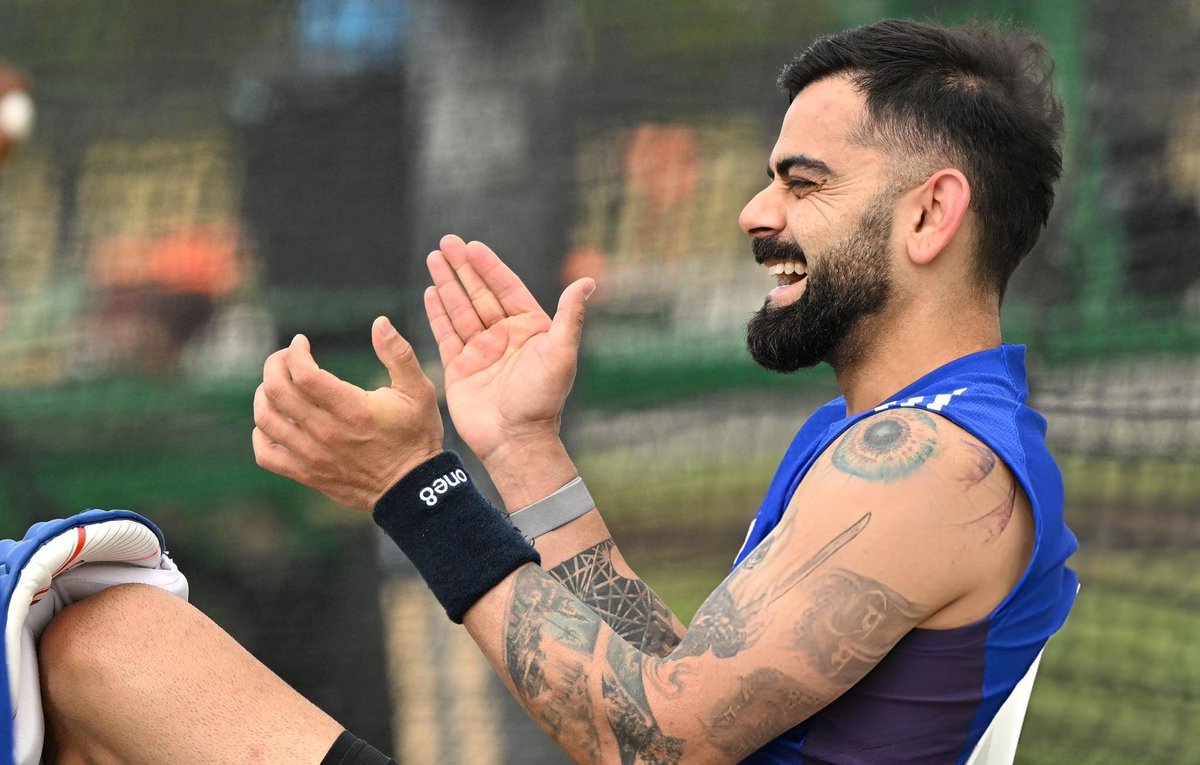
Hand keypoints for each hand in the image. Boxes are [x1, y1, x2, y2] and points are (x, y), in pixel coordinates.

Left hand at [252, 318, 443, 510]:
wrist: (412, 489)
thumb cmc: (416, 435)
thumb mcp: (419, 390)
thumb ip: (398, 354)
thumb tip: (379, 322)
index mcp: (352, 409)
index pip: (303, 374)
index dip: (295, 352)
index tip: (302, 342)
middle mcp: (327, 432)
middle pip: (276, 391)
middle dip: (274, 364)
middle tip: (286, 357)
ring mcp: (313, 455)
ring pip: (265, 419)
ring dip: (264, 394)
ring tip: (277, 385)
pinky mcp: (307, 473)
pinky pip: (265, 454)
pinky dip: (261, 433)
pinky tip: (275, 421)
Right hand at [423, 235, 593, 464]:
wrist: (516, 439)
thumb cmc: (542, 399)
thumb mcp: (561, 353)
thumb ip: (569, 316)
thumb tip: (588, 281)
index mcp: (529, 329)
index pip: (507, 288)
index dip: (489, 266)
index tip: (473, 246)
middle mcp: (504, 336)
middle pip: (479, 293)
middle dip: (462, 267)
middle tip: (446, 241)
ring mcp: (480, 350)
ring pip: (460, 308)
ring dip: (446, 283)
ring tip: (433, 258)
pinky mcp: (460, 366)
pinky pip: (446, 333)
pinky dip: (437, 312)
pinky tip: (430, 291)